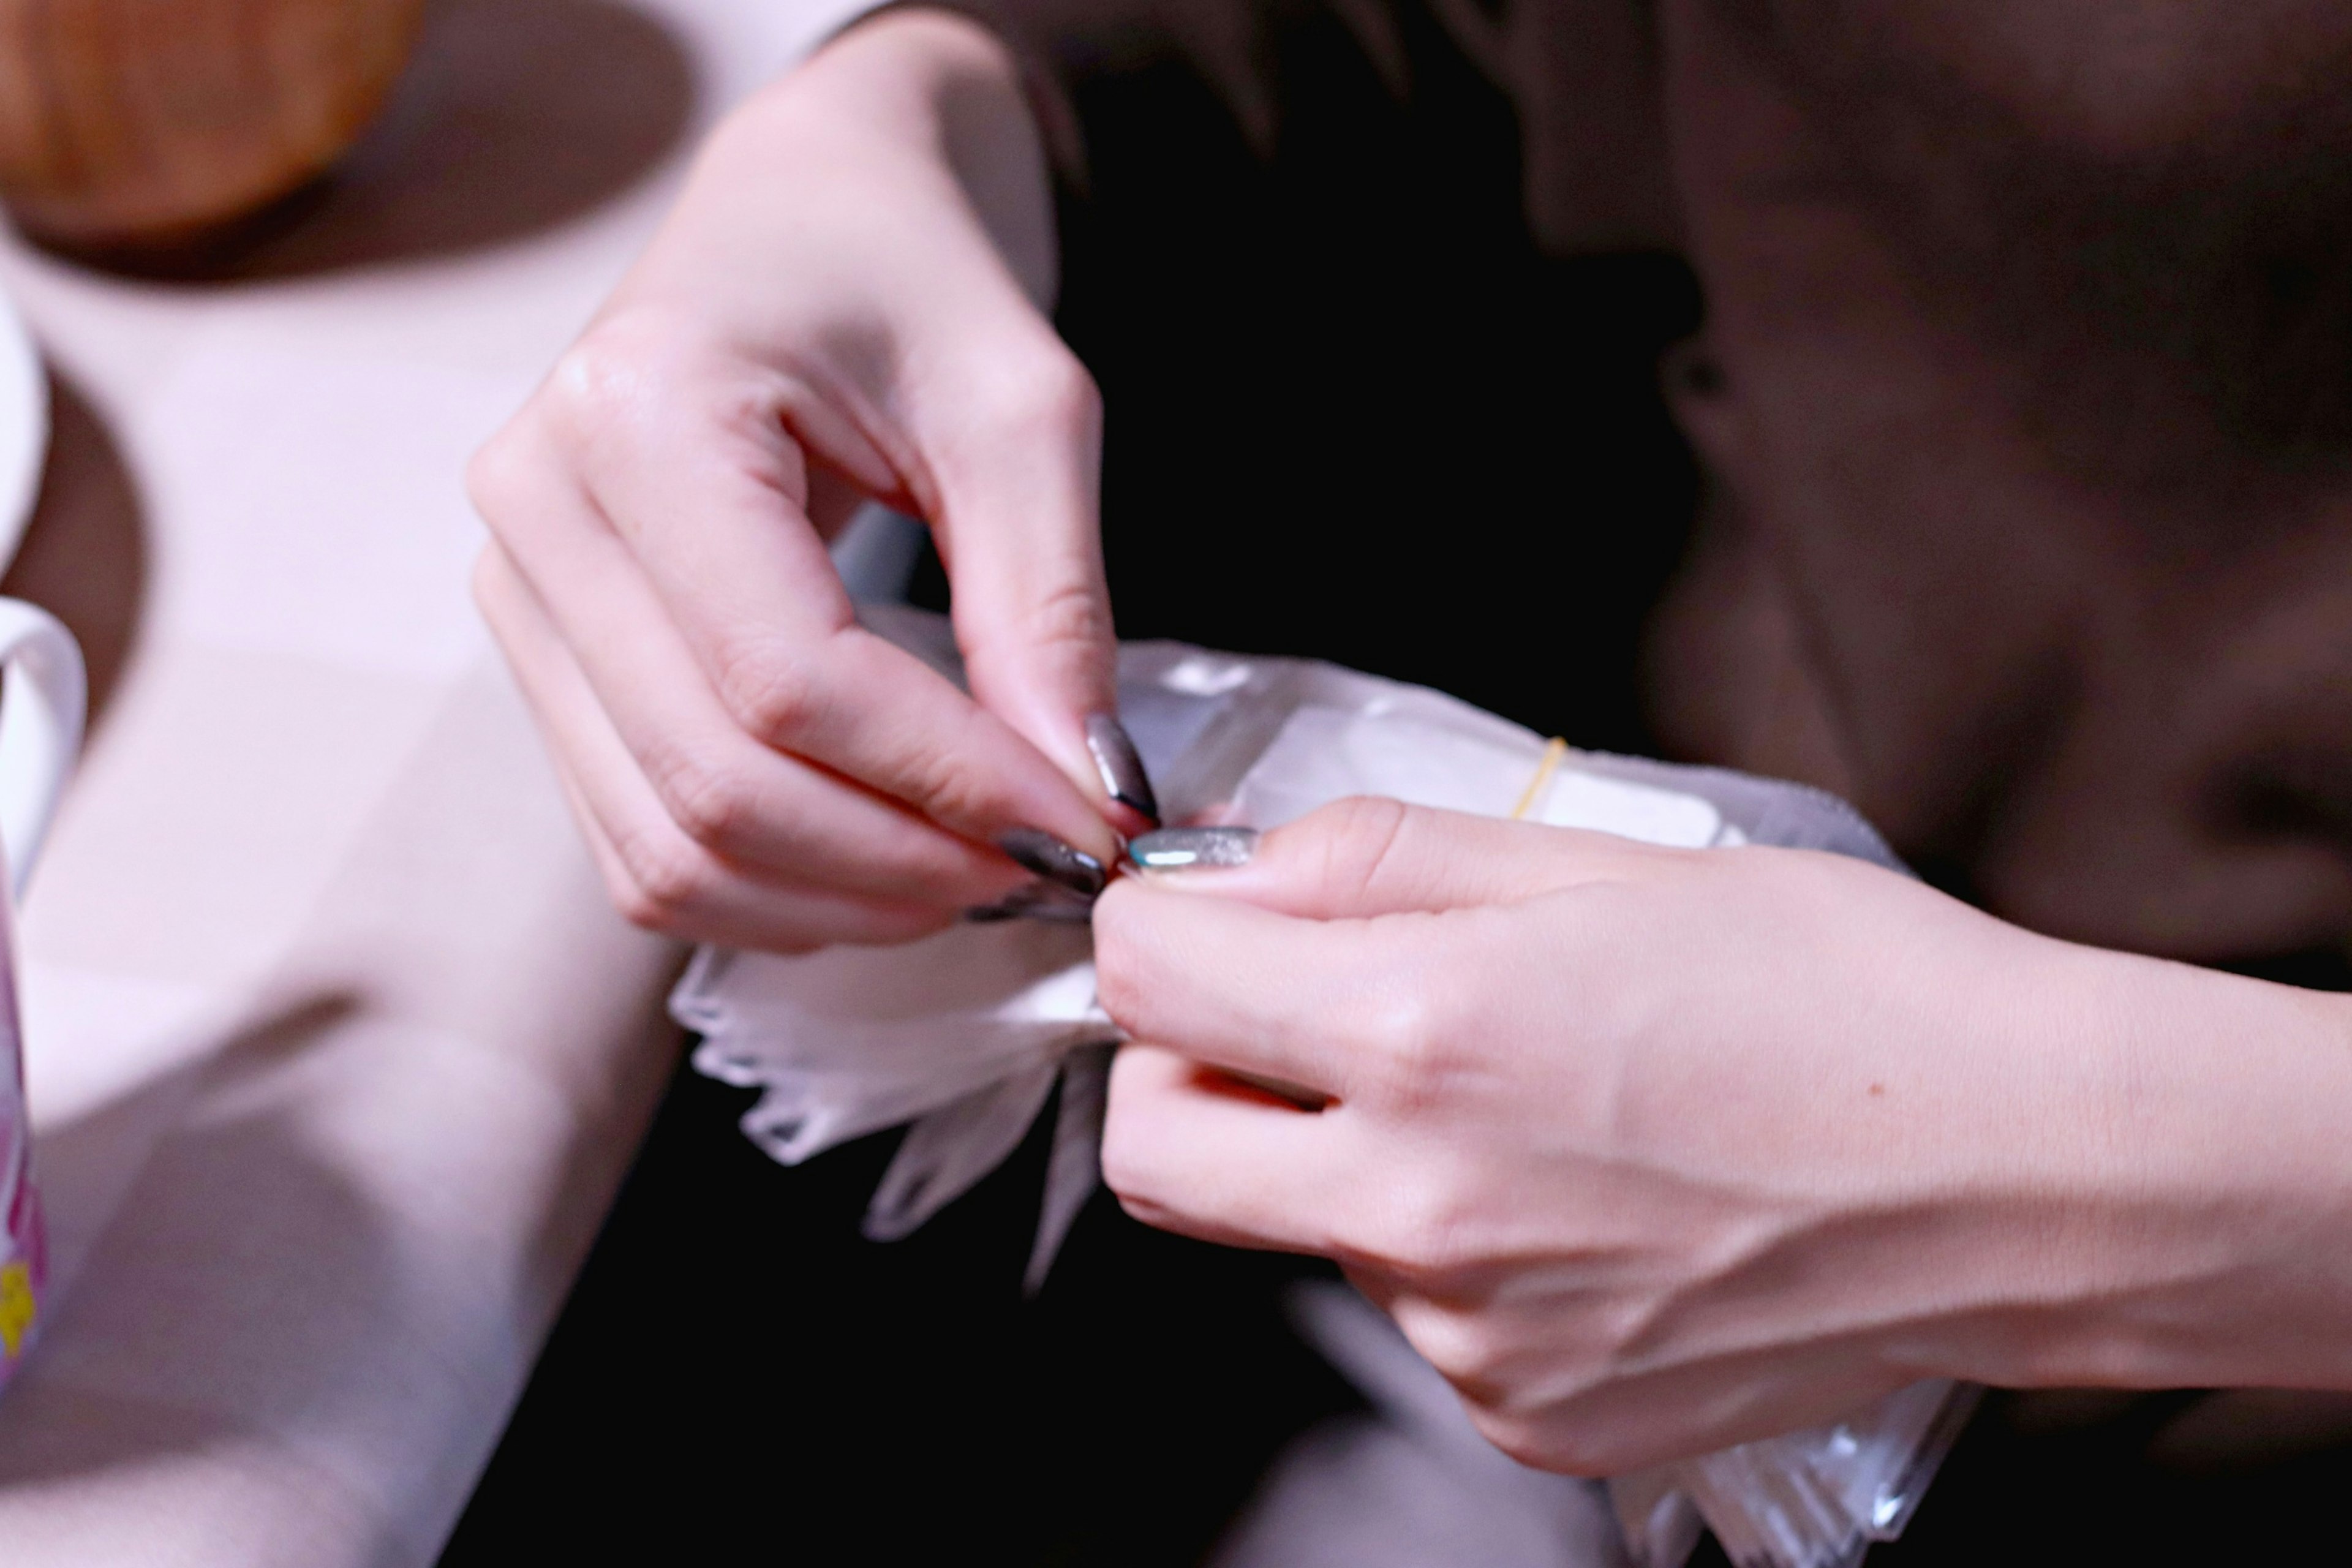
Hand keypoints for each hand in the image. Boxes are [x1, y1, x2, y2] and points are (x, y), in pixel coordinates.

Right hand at [470, 10, 1138, 952]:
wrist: (800, 213)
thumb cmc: (907, 278)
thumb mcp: (1021, 409)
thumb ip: (1047, 607)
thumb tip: (1083, 802)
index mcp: (640, 414)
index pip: (787, 680)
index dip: (946, 783)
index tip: (1085, 828)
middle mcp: (538, 513)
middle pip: (713, 786)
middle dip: (900, 864)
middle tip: (1047, 870)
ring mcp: (520, 596)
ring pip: (664, 848)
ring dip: (838, 901)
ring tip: (979, 875)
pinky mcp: (547, 659)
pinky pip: (640, 842)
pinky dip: (773, 891)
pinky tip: (887, 865)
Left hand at [1095, 799, 2351, 1472]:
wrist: (2023, 1173)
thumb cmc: (1839, 993)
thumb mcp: (1598, 863)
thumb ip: (1375, 858)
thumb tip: (1229, 877)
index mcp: (1427, 1035)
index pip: (1143, 981)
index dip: (1156, 925)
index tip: (1201, 913)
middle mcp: (1422, 1207)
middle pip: (1153, 1149)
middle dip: (1184, 1067)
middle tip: (1291, 1015)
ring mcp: (1470, 1334)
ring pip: (1300, 1229)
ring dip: (1350, 1158)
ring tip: (1525, 1106)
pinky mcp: (1528, 1415)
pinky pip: (1416, 1318)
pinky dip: (1454, 1252)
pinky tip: (1583, 1199)